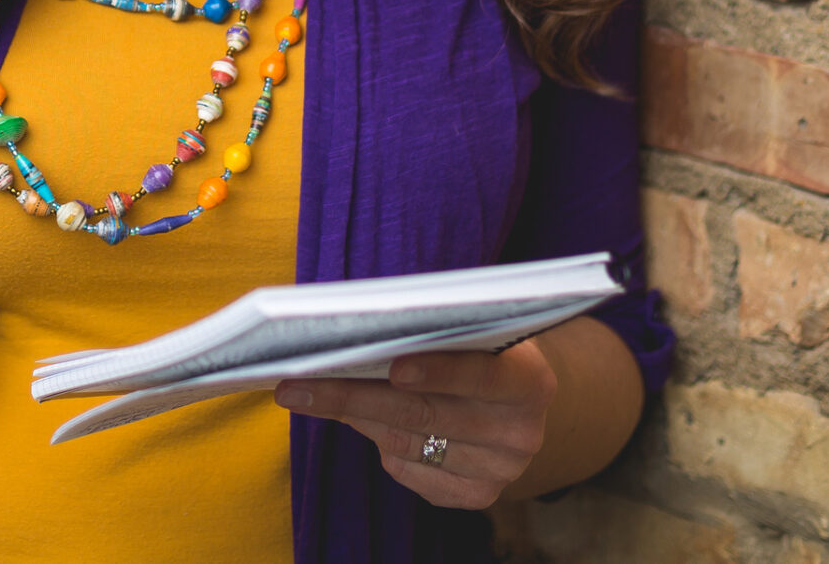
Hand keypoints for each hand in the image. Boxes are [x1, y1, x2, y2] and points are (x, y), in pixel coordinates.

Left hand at [273, 341, 558, 509]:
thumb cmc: (480, 349)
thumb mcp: (474, 331)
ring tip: (305, 394)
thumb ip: (435, 331)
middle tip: (297, 383)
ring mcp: (500, 472)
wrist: (516, 400)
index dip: (439, 372)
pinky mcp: (475, 496)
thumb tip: (354, 332)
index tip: (392, 366)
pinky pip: (409, 471)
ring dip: (353, 416)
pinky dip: (379, 443)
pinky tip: (359, 418)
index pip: (483, 376)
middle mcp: (521, 434)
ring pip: (407, 443)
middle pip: (426, 415)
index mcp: (530, 382)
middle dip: (355, 395)